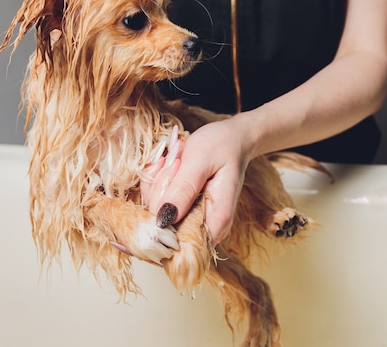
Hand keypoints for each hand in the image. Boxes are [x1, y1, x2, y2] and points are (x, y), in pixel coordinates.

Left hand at [147, 117, 251, 245]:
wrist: (231, 138)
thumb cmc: (222, 146)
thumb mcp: (200, 160)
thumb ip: (183, 189)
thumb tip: (162, 220)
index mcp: (216, 222)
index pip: (180, 247)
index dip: (158, 229)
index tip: (160, 193)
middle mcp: (204, 227)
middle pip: (162, 228)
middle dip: (159, 194)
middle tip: (175, 165)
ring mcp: (191, 220)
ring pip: (155, 215)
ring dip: (157, 185)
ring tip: (176, 162)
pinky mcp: (181, 211)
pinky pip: (156, 204)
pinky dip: (157, 184)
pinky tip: (170, 166)